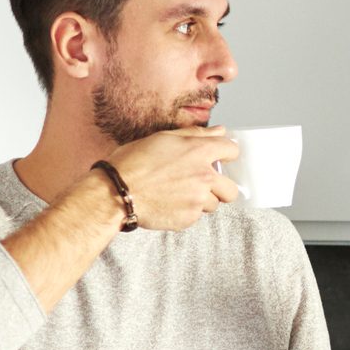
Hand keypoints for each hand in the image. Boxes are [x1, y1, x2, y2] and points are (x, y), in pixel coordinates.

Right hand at [106, 126, 240, 230]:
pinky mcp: (188, 218)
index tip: (220, 159)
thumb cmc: (133, 163)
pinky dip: (186, 212)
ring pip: (213, 204)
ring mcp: (197, 200)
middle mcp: (203, 176)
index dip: (226, 154)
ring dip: (201, 201)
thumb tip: (219, 131)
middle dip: (220, 188)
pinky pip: (196, 216)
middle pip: (231, 189)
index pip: (232, 150)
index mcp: (198, 152)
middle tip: (202, 185)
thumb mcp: (164, 138)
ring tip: (178, 194)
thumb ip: (196, 135)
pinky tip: (169, 203)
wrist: (117, 192)